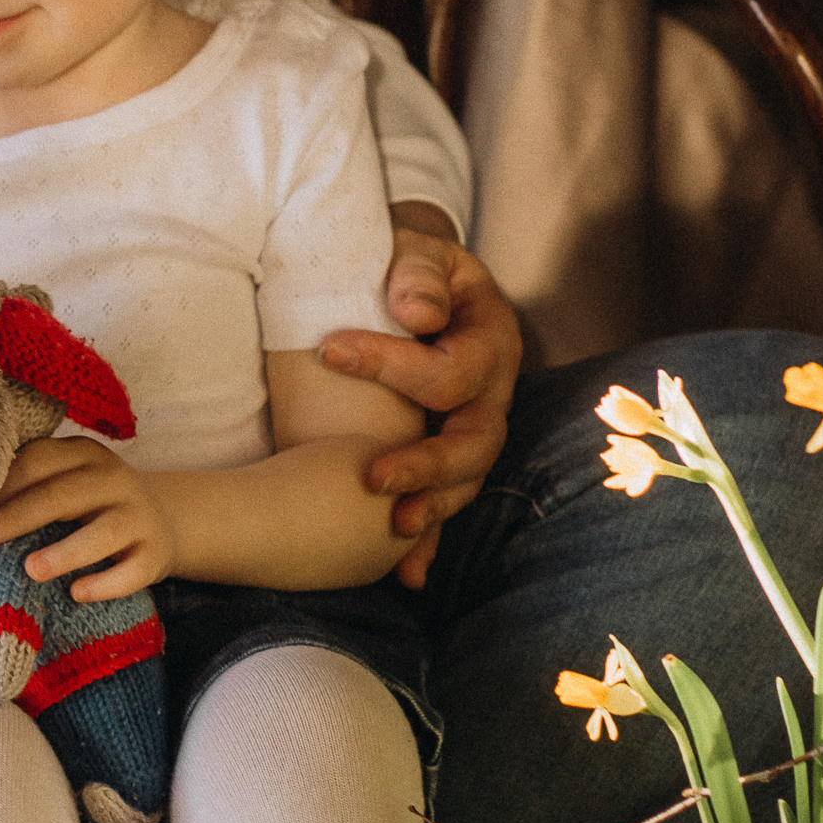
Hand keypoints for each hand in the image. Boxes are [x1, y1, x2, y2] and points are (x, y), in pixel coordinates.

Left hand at [0, 437, 175, 600]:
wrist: (160, 523)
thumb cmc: (88, 507)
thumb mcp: (63, 486)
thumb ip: (25, 493)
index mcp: (83, 455)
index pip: (40, 460)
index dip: (3, 484)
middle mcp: (114, 479)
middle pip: (64, 494)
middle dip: (18, 516)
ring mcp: (139, 516)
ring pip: (105, 532)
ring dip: (66, 551)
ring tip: (31, 569)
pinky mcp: (155, 554)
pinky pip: (132, 571)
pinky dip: (105, 583)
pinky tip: (77, 593)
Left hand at [319, 203, 521, 587]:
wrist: (414, 278)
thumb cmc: (409, 263)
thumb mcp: (415, 249)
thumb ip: (417, 272)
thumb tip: (416, 312)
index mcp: (489, 337)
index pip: (450, 368)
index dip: (392, 364)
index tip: (329, 350)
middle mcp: (493, 390)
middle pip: (477, 442)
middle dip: (427, 463)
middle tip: (372, 475)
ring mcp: (476, 425)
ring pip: (468, 480)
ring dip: (433, 507)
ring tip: (392, 527)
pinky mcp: (451, 452)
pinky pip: (447, 499)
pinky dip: (429, 540)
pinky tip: (406, 573)